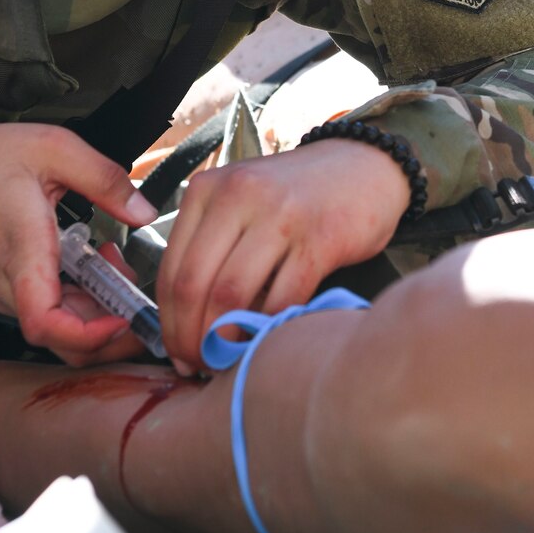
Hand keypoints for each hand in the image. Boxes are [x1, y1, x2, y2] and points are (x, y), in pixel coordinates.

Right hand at [0, 124, 158, 366]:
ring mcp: (3, 294)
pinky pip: (45, 312)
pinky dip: (77, 300)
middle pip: (63, 340)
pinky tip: (89, 263)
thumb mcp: (49, 148)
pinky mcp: (2, 293)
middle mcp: (9, 285)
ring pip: (58, 328)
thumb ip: (103, 178)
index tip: (123, 317)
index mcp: (21, 251)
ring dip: (97, 309)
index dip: (90, 335)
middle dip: (113, 326)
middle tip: (138, 290)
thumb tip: (145, 213)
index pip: (46, 324)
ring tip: (113, 263)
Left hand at [155, 139, 409, 372]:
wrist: (364, 166)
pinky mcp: (320, 238)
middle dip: (190, 338)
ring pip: (231, 295)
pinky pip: (282, 298)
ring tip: (228, 360)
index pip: (171, 269)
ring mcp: (280, 215)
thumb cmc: (296, 195)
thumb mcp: (241, 203)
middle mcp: (238, 196)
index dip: (169, 322)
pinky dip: (269, 329)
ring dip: (224, 340)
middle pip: (194, 285)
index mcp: (207, 190)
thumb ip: (211, 247)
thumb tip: (186, 323)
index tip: (177, 351)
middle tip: (198, 365)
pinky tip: (267, 340)